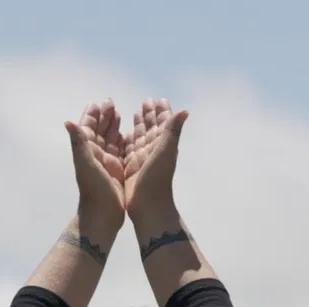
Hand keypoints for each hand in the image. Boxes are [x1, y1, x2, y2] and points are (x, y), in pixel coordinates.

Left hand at [65, 99, 125, 229]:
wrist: (103, 215)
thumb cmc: (94, 190)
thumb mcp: (86, 164)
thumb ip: (79, 143)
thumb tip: (68, 122)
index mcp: (88, 151)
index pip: (88, 128)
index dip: (92, 116)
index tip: (98, 103)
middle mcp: (96, 155)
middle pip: (99, 131)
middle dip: (104, 117)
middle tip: (110, 102)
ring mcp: (106, 163)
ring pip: (109, 139)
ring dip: (112, 126)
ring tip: (119, 113)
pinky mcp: (117, 171)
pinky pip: (119, 151)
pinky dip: (122, 140)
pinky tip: (127, 134)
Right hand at [122, 98, 189, 217]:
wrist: (148, 206)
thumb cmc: (157, 179)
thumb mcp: (165, 151)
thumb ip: (172, 130)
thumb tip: (184, 111)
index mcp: (162, 145)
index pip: (163, 123)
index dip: (162, 112)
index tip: (159, 99)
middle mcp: (153, 151)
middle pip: (152, 128)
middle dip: (150, 115)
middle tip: (147, 101)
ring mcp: (142, 159)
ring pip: (140, 137)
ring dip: (140, 125)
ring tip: (137, 112)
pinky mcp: (131, 168)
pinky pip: (129, 150)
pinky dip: (128, 140)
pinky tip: (124, 134)